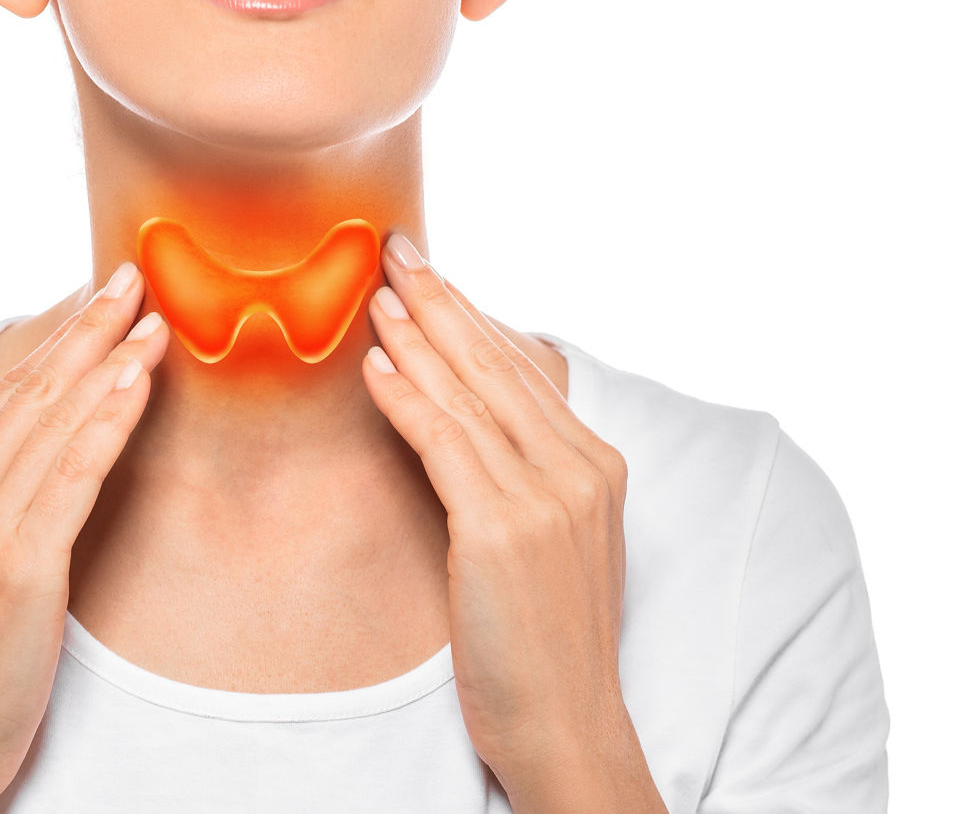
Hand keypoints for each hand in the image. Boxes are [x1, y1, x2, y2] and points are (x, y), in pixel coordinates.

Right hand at [0, 262, 169, 813]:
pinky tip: (138, 382)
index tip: (97, 299)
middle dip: (87, 329)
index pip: (3, 395)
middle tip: (132, 275)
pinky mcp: (20, 566)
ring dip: (109, 361)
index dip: (54, 341)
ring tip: (153, 316)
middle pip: (31, 394)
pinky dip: (108, 421)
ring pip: (54, 424)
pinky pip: (73, 476)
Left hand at [362, 234, 659, 810]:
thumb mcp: (552, 542)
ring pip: (469, 394)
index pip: (522, 371)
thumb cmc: (545, 639)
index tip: (431, 274)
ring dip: (415, 335)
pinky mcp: (502, 529)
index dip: (472, 316)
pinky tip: (376, 366)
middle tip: (395, 249)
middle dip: (442, 301)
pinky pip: (445, 443)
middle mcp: (579, 469)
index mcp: (595, 466)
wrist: (566, 721)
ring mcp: (546, 496)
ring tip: (375, 291)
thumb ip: (526, 475)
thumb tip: (468, 419)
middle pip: (496, 366)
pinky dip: (407, 399)